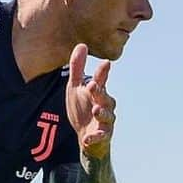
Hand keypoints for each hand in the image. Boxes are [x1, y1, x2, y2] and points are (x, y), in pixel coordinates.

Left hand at [65, 43, 115, 158]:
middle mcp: (105, 104)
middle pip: (104, 97)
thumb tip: (81, 44)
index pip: (101, 80)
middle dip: (99, 92)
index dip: (102, 73)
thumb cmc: (83, 108)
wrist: (86, 136)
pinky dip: (95, 138)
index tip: (105, 63)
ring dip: (102, 113)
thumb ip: (78, 68)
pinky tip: (87, 139)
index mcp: (98, 92)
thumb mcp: (76, 87)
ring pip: (107, 116)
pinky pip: (100, 136)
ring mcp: (105, 120)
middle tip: (92, 85)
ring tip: (96, 110)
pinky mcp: (103, 135)